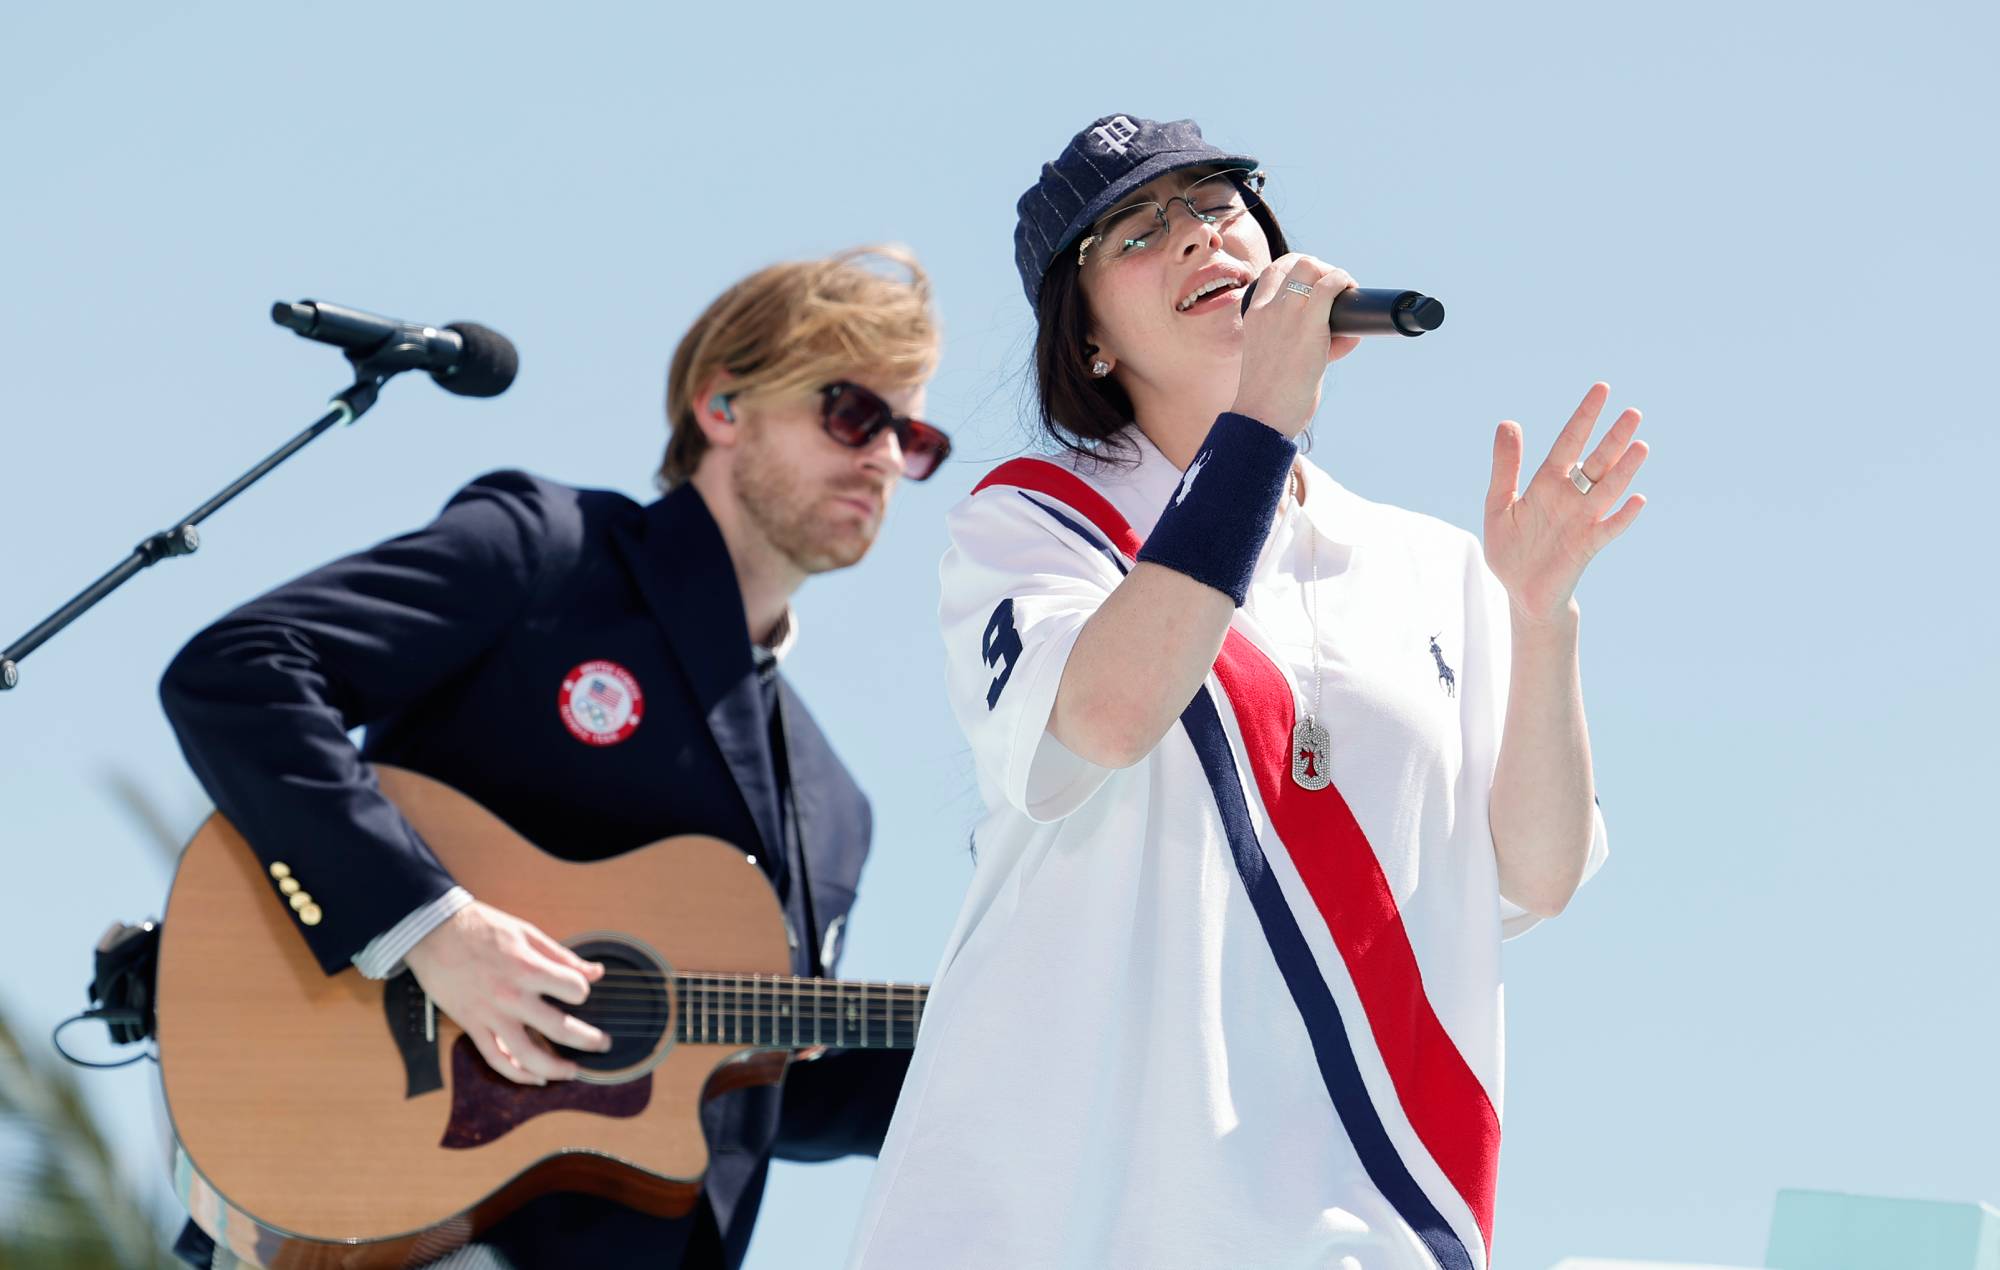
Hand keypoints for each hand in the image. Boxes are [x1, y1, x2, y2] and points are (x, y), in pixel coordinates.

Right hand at [404, 900, 609, 1084]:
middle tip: (603, 1044)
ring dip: (554, 1069)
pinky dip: (516, 1074)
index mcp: (527, 968)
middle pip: (559, 1029)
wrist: (433, 932)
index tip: (580, 991)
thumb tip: (595, 972)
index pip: (573, 990)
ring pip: (527, 1055)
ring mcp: (490, 1015)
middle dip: (588, 1040)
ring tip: (572, 1071)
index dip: (582, 991)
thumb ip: (562, 956)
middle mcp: (510, 996)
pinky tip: (535, 1078)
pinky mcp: (471, 1025)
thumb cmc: (481, 928)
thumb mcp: (527, 932)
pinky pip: (495, 1058)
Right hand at [1229, 253, 1362, 437]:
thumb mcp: (1276, 359)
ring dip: (1334, 274)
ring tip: (1345, 293)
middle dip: (1322, 269)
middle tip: (1335, 291)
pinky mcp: (1308, 327)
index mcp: (1254, 315)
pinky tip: (1351, 296)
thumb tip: (1346, 336)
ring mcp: (1285, 314)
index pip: (1274, 271)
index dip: (1299, 269)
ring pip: (1311, 267)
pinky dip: (1344, 283)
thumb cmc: (1270, 397)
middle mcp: (1268, 308)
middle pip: (1297, 263)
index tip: (1315, 285)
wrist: (1261, 417)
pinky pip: (1330, 286)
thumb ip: (1305, 342)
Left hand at [1483, 382, 1648, 624]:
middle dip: (1613, 438)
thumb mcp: (1499, 504)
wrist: (1520, 591)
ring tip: (1641, 445)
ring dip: (1624, 470)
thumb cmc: (1511, 548)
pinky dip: (1622, 516)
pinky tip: (1638, 499)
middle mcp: (1570, 498)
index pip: (1569, 442)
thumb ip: (1505, 466)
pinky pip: (1608, 529)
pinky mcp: (1586, 547)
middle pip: (1596, 462)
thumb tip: (1509, 422)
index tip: (1602, 389)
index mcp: (1547, 483)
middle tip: (1633, 412)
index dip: (1584, 417)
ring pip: (1607, 490)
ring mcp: (1581, 521)